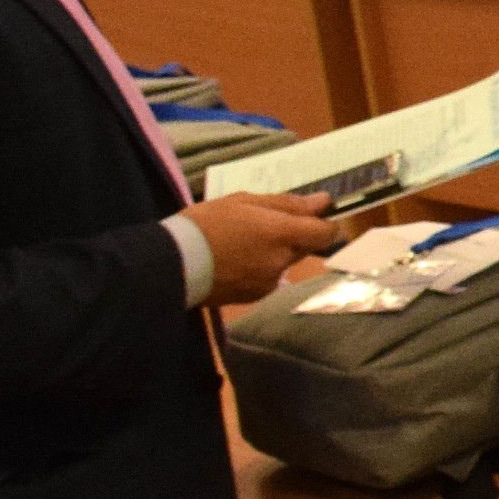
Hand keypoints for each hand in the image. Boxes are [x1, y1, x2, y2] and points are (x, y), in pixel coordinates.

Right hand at [187, 193, 338, 306]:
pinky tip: (236, 259)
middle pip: (305, 247)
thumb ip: (286, 204)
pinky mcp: (255, 296)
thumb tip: (322, 202)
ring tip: (242, 242)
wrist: (172, 263)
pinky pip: (269, 277)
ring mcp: (269, 282)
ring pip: (286, 262)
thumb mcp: (244, 202)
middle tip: (261, 224)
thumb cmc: (205, 223)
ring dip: (275, 251)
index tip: (314, 216)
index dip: (325, 224)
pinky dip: (260, 267)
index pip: (325, 234)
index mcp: (280, 234)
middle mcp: (281, 261)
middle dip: (292, 235)